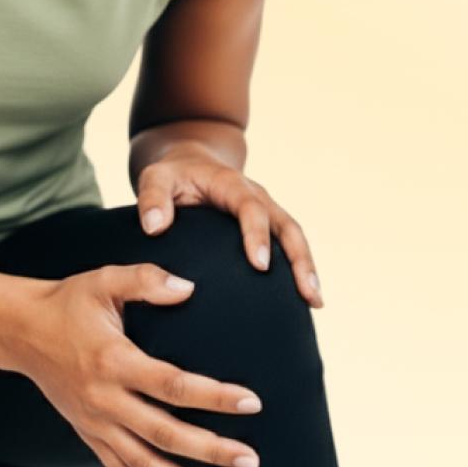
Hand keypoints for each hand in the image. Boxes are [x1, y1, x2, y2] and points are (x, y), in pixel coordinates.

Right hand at [3, 266, 262, 466]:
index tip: (250, 402)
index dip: (213, 396)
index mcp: (113, 360)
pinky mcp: (88, 434)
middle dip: (210, 450)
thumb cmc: (67, 303)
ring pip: (144, 463)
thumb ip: (146, 280)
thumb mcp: (104, 279)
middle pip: (164, 433)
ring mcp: (95, 422)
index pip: (171, 384)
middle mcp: (104, 399)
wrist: (20, 330)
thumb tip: (187, 287)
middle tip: (250, 460)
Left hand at [137, 149, 324, 307]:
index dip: (257, 234)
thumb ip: (152, 198)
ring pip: (294, 238)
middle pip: (286, 225)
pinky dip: (300, 271)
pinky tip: (307, 301)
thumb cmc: (172, 176)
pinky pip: (289, 247)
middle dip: (298, 258)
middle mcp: (257, 197)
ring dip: (307, 268)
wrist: (191, 164)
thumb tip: (154, 228)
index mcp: (231, 184)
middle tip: (305, 291)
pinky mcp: (267, 227)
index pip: (250, 208)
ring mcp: (267, 211)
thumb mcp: (155, 178)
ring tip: (315, 302)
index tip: (261, 265)